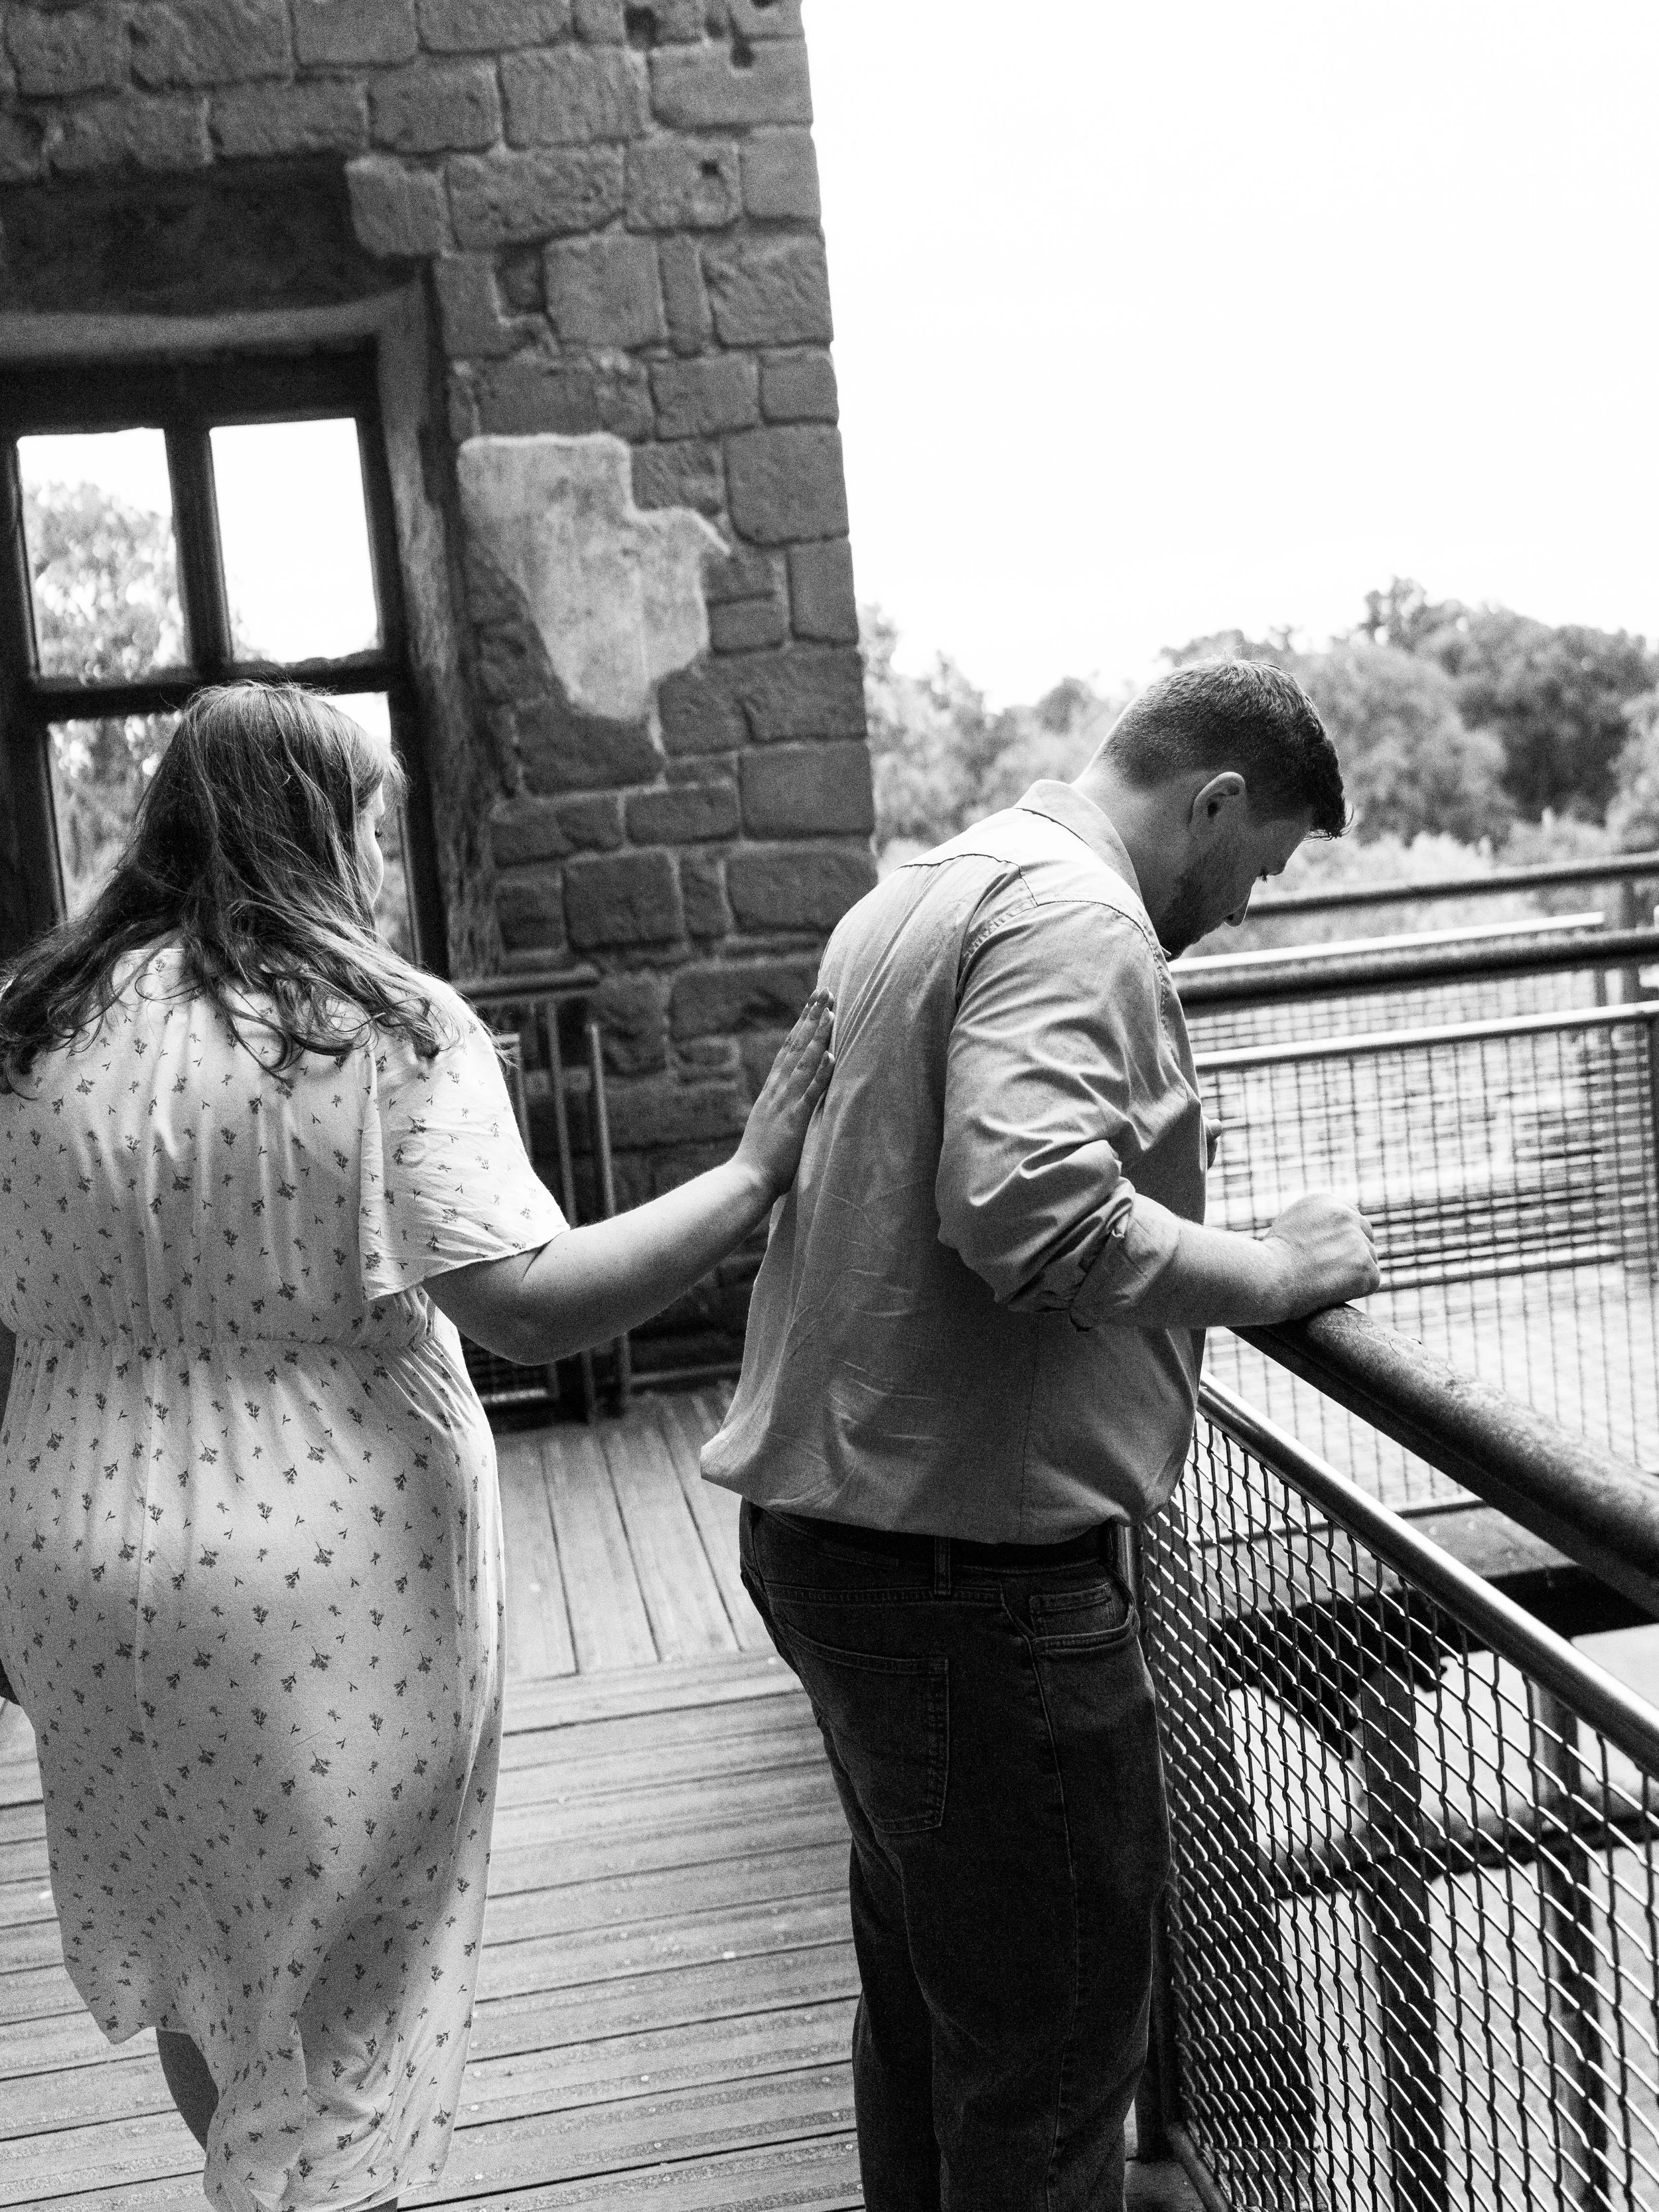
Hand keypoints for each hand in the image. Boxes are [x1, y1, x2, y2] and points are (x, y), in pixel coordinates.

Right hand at [733, 992, 835, 1204]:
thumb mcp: (770, 1127)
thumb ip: (781, 1110)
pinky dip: (821, 1073)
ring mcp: (785, 1103)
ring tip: (831, 1011)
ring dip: (818, 1036)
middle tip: (824, 990)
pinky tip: (832, 1055)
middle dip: (811, 1017)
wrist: (746, 1180)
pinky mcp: (794, 1120)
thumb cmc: (761, 1161)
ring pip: (804, 1062)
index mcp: (772, 1091)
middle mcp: (777, 1091)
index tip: (813, 1004)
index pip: (788, 1050)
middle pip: (796, 1046)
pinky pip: (810, 1093)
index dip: (802, 1025)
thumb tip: (790, 1101)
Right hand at [1260, 1192, 1379, 1319]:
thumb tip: (1336, 1239)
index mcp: (1326, 1200)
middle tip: (1332, 1272)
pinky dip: (1357, 1290)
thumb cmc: (1270, 1259)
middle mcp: (1346, 1215)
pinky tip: (1333, 1291)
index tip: (1331, 1254)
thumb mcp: (1291, 1225)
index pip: (1351, 1218)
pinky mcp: (1366, 1266)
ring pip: (1369, 1259)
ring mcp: (1359, 1241)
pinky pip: (1371, 1280)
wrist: (1270, 1277)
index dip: (1342, 1239)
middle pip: (1365, 1236)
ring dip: (1354, 1273)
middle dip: (1354, 1253)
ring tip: (1324, 1282)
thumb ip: (1317, 1224)